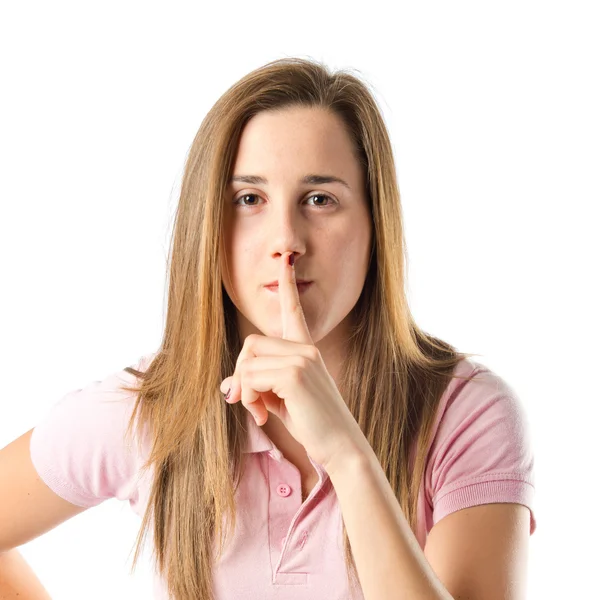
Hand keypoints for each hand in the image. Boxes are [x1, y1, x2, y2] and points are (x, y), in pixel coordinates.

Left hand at [219, 252, 366, 471]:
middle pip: (250, 344)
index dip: (288, 286)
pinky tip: (264, 416)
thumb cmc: (314, 425)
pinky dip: (248, 399)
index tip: (287, 260)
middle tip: (249, 402)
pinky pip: (250, 377)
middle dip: (241, 374)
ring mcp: (302, 358)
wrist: (341, 447)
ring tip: (260, 412)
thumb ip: (258, 386)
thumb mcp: (282, 401)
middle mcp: (305, 349)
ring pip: (247, 362)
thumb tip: (226, 387)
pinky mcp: (294, 374)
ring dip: (244, 392)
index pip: (294, 312)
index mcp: (306, 350)